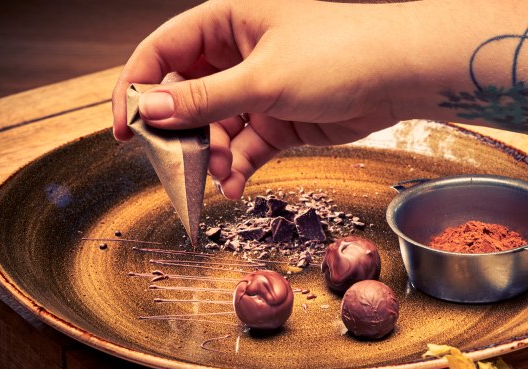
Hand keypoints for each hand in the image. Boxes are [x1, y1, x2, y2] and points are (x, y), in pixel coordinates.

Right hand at [112, 0, 414, 198]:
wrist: (400, 76)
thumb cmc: (340, 54)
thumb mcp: (264, 78)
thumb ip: (206, 99)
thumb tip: (151, 111)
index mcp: (226, 23)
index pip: (163, 53)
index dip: (138, 89)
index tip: (126, 129)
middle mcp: (238, 55)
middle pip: (187, 96)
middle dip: (181, 133)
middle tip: (176, 164)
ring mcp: (260, 90)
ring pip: (217, 128)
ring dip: (212, 156)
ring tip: (217, 177)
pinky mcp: (280, 120)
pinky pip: (246, 146)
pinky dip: (238, 166)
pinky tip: (233, 185)